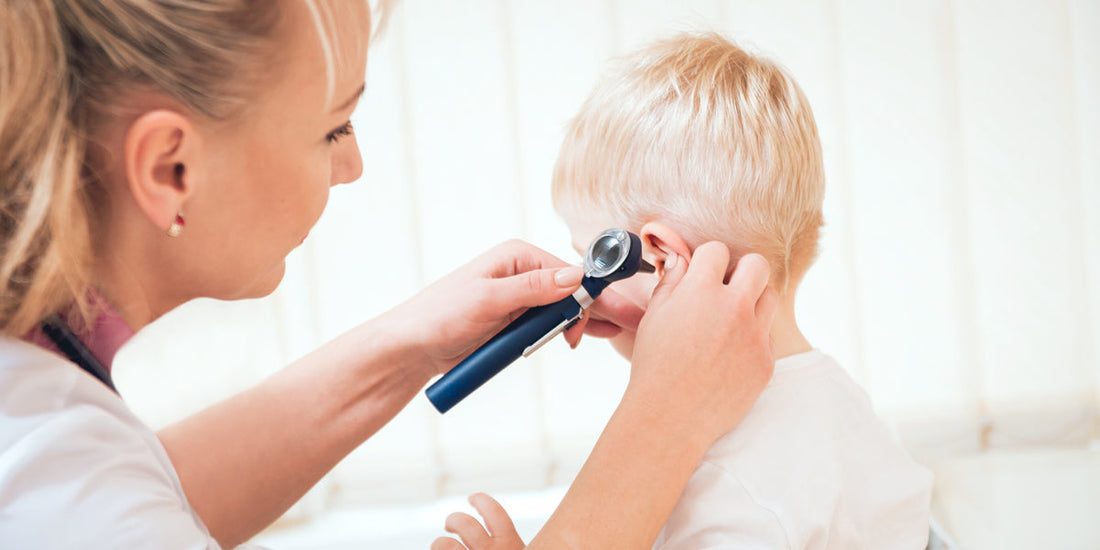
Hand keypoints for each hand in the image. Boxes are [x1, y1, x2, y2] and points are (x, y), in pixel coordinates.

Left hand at [383, 239, 643, 377]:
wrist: (412, 348)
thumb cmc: (440, 316)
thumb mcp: (487, 300)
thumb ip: (531, 289)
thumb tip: (574, 277)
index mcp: (518, 257)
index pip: (569, 274)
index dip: (591, 298)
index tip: (612, 318)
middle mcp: (523, 273)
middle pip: (573, 292)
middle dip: (597, 310)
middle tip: (631, 326)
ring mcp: (521, 299)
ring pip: (566, 310)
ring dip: (585, 324)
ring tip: (620, 332)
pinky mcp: (516, 321)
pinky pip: (551, 325)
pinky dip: (570, 331)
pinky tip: (593, 336)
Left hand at [432, 493, 524, 549]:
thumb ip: (512, 544)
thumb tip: (497, 530)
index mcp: (511, 545)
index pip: (495, 513)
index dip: (481, 500)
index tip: (473, 497)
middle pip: (466, 524)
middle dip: (454, 520)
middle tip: (450, 525)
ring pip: (445, 545)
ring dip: (439, 543)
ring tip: (441, 545)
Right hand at [627, 244, 777, 446]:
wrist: (671, 416)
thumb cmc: (655, 366)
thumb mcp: (654, 317)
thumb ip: (671, 283)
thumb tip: (681, 261)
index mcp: (701, 291)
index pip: (718, 250)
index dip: (708, 260)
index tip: (703, 274)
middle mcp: (733, 307)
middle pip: (758, 264)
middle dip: (743, 270)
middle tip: (728, 288)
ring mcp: (754, 335)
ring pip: (770, 296)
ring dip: (753, 301)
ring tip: (732, 319)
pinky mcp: (766, 361)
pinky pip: (768, 336)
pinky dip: (753, 338)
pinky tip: (731, 353)